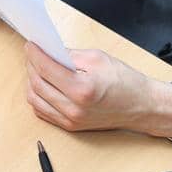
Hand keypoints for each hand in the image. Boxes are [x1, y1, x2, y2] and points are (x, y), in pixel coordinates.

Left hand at [23, 44, 171, 138]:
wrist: (142, 106)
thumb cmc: (125, 82)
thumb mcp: (98, 58)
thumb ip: (70, 55)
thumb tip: (49, 50)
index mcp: (82, 89)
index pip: (46, 69)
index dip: (34, 54)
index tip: (30, 45)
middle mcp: (74, 108)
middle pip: (37, 84)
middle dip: (30, 66)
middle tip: (32, 54)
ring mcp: (70, 120)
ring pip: (35, 99)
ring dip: (31, 81)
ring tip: (37, 68)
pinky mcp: (70, 126)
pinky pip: (42, 111)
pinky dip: (37, 96)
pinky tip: (42, 84)